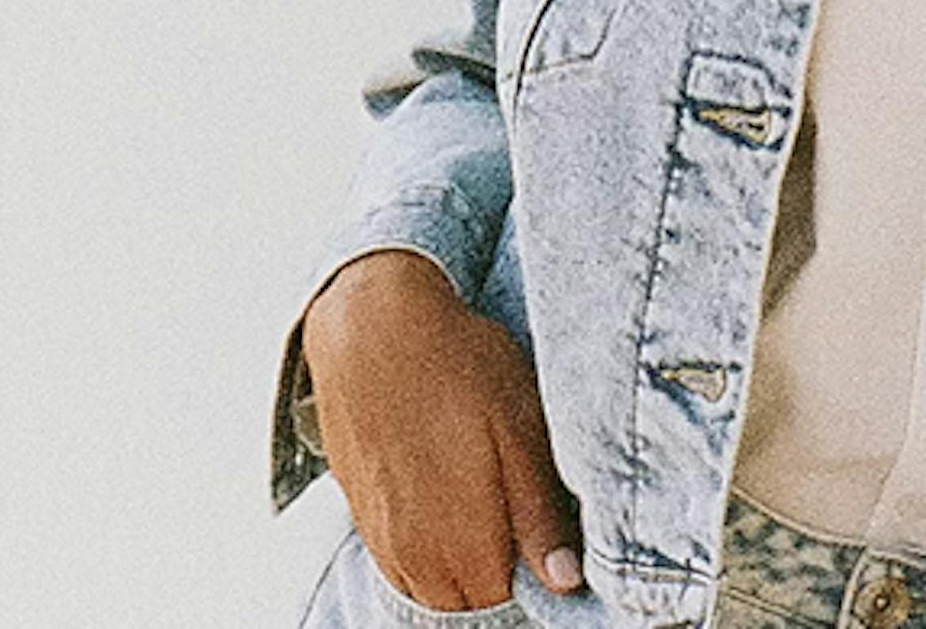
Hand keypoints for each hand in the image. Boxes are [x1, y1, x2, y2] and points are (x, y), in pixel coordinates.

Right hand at [301, 248, 585, 610]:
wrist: (370, 325)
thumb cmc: (458, 368)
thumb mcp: (521, 430)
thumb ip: (540, 516)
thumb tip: (566, 582)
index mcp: (462, 542)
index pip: (506, 602)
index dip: (536, 577)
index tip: (553, 540)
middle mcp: (414, 554)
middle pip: (467, 602)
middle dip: (498, 577)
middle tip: (523, 524)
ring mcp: (381, 536)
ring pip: (430, 587)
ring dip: (460, 568)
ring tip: (487, 512)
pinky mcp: (360, 512)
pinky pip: (399, 562)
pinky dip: (427, 551)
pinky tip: (447, 504)